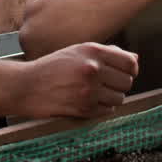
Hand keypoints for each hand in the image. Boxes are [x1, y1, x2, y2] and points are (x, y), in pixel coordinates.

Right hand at [17, 42, 138, 118]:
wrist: (27, 85)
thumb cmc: (53, 66)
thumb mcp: (78, 51)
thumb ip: (107, 53)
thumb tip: (135, 60)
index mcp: (93, 51)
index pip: (130, 63)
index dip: (131, 69)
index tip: (125, 72)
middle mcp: (93, 69)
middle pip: (127, 82)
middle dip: (119, 84)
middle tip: (106, 84)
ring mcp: (88, 90)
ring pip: (119, 98)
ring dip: (111, 98)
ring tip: (96, 93)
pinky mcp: (83, 108)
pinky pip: (107, 111)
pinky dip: (102, 108)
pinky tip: (89, 101)